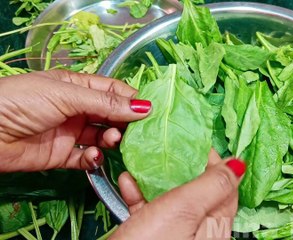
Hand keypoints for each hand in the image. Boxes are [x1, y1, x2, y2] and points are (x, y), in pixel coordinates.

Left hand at [0, 70, 150, 171]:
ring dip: (112, 140)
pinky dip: (94, 160)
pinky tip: (93, 157)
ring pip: (103, 137)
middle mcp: (77, 108)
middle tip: (135, 130)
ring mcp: (71, 132)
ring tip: (113, 141)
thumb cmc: (21, 101)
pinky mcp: (63, 156)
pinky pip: (87, 159)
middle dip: (125, 122)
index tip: (149, 110)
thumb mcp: (66, 94)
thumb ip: (105, 102)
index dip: (131, 99)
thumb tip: (143, 106)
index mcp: (77, 86)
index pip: (112, 90)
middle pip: (111, 115)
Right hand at [113, 150, 245, 239]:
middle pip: (198, 192)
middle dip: (184, 167)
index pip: (226, 187)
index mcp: (215, 228)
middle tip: (169, 148)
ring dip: (158, 179)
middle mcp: (199, 234)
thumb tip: (239, 165)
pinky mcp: (153, 238)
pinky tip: (128, 183)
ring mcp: (175, 236)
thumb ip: (212, 185)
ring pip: (172, 200)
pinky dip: (140, 196)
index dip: (214, 162)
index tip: (197, 142)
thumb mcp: (185, 210)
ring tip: (144, 161)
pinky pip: (152, 212)